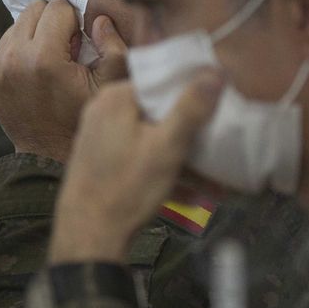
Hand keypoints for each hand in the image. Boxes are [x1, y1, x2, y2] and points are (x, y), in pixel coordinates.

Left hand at [0, 0, 129, 163]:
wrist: (49, 152)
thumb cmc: (82, 115)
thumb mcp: (111, 84)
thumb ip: (113, 46)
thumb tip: (98, 18)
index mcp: (44, 57)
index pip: (58, 7)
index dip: (74, 21)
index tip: (79, 42)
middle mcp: (13, 59)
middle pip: (34, 10)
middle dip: (52, 22)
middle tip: (65, 49)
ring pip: (17, 25)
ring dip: (35, 35)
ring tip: (49, 62)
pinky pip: (4, 46)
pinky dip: (20, 52)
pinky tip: (33, 74)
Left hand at [47, 71, 223, 263]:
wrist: (87, 235)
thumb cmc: (127, 188)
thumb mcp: (167, 147)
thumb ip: (191, 109)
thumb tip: (214, 72)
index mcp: (115, 97)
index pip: (160, 82)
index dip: (191, 93)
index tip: (219, 107)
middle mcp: (102, 111)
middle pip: (156, 112)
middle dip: (191, 132)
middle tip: (221, 145)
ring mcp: (99, 138)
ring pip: (150, 139)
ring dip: (183, 159)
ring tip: (216, 180)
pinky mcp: (100, 162)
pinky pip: (139, 158)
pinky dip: (163, 172)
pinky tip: (192, 195)